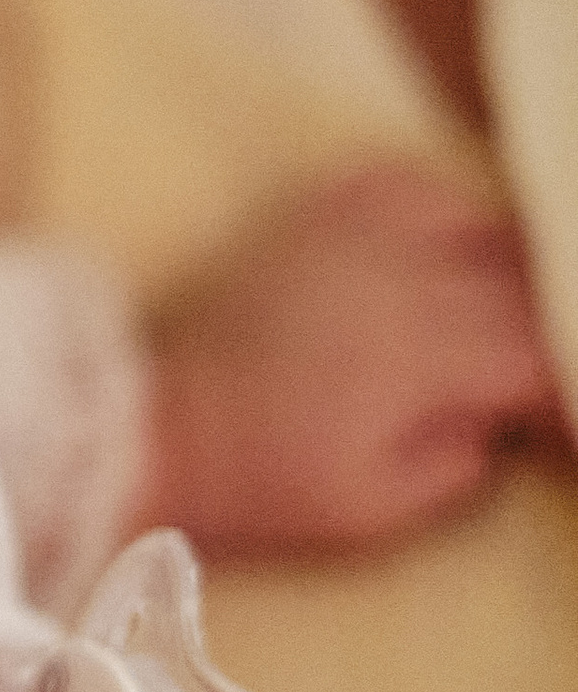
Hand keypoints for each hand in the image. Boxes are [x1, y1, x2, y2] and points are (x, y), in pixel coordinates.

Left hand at [143, 159, 563, 558]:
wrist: (154, 425)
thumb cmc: (261, 480)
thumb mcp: (372, 509)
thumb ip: (460, 465)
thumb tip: (505, 421)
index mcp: (419, 353)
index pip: (536, 353)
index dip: (562, 390)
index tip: (559, 431)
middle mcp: (398, 273)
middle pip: (520, 280)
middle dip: (548, 327)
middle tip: (539, 373)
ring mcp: (351, 234)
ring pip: (474, 216)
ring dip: (508, 262)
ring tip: (510, 312)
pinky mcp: (310, 218)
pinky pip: (399, 183)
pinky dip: (439, 208)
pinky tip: (447, 246)